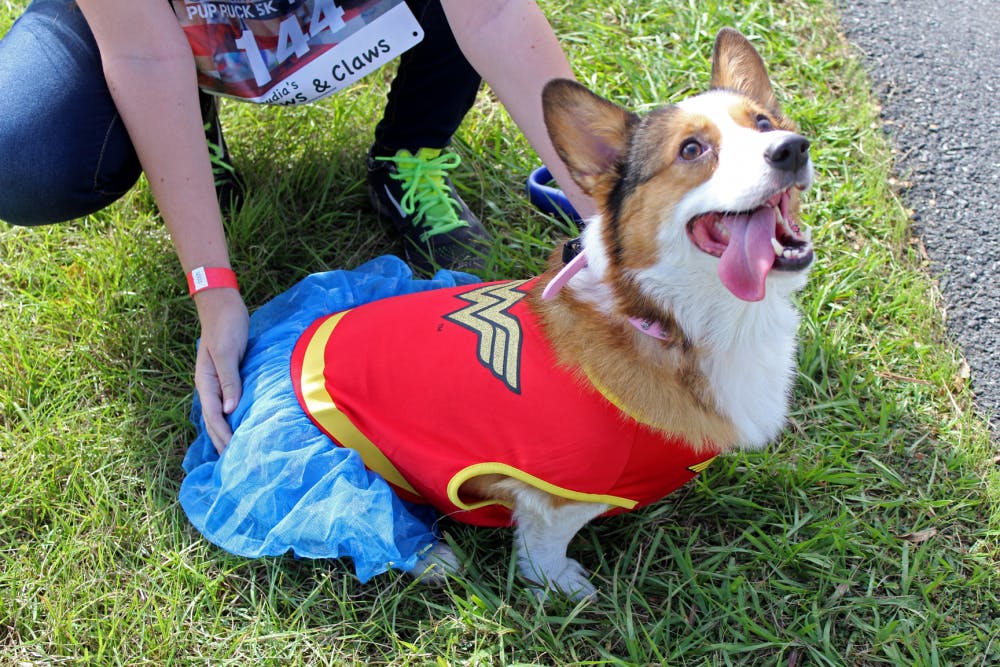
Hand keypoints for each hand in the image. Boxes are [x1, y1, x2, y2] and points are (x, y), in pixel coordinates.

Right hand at [193, 288, 248, 452]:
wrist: (222, 303)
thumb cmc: (226, 325)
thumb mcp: (227, 352)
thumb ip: (228, 380)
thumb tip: (229, 410)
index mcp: (206, 382)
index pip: (214, 416)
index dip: (223, 436)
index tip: (233, 454)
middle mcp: (208, 384)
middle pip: (213, 419)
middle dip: (221, 441)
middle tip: (232, 463)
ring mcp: (215, 380)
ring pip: (218, 412)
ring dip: (224, 432)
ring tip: (232, 451)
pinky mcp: (226, 374)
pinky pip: (226, 401)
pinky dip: (230, 416)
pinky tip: (238, 423)